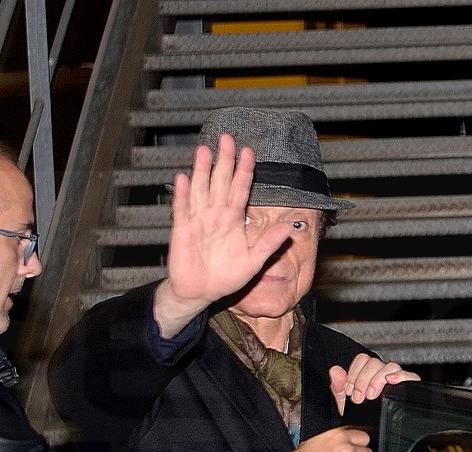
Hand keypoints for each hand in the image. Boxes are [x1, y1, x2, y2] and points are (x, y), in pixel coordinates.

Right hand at [153, 134, 293, 336]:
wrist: (201, 293)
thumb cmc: (226, 277)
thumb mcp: (253, 262)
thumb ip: (269, 244)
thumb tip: (290, 228)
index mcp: (234, 220)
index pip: (241, 189)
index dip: (245, 171)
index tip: (249, 151)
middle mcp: (216, 215)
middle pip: (220, 182)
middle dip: (223, 161)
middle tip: (226, 138)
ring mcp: (198, 220)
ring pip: (200, 190)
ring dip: (201, 171)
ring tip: (204, 150)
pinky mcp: (182, 231)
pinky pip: (182, 210)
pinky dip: (182, 195)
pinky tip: (182, 178)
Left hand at [329, 354, 420, 415]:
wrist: (370, 435)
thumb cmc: (359, 418)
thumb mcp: (344, 403)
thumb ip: (338, 386)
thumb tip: (335, 370)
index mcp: (366, 373)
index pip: (363, 359)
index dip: (354, 373)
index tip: (349, 389)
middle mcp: (381, 374)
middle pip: (375, 362)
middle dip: (363, 380)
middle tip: (359, 397)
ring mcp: (395, 379)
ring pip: (390, 366)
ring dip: (378, 380)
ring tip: (371, 396)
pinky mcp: (407, 387)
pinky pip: (409, 376)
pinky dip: (400, 376)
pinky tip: (391, 381)